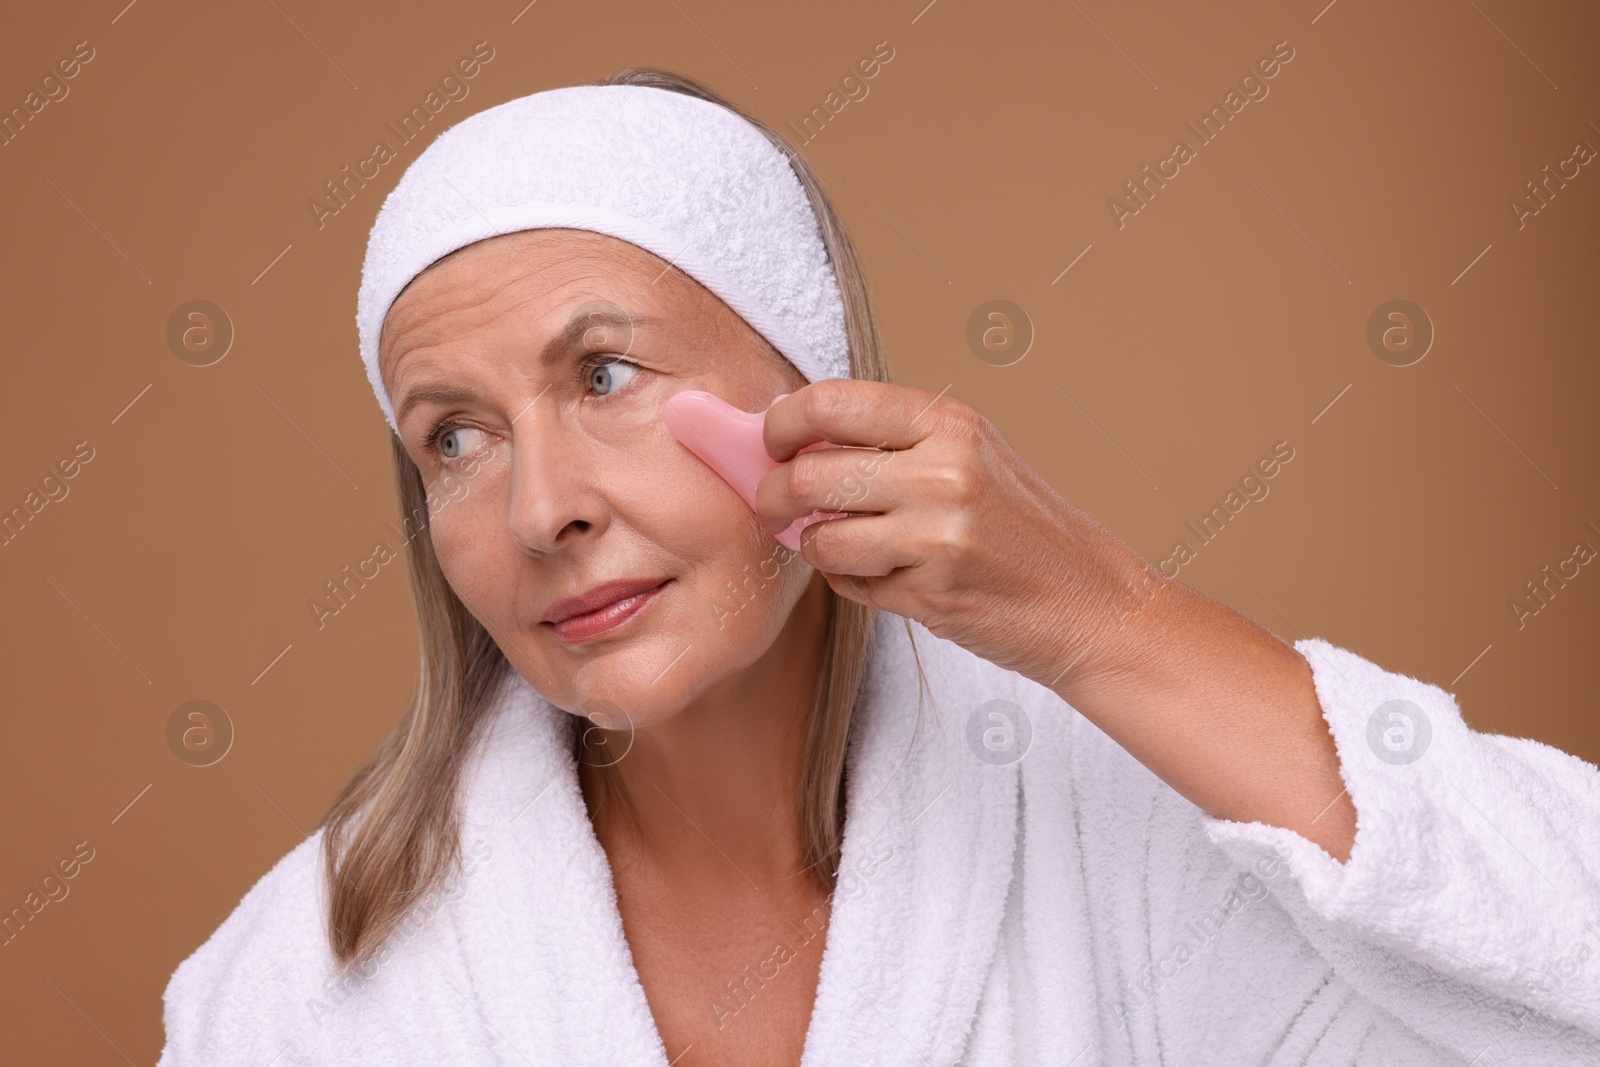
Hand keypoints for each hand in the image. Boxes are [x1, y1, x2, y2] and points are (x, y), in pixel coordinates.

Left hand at [758, 378, 1356, 861]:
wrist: (1091, 604)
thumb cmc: (1024, 531)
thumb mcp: (971, 458)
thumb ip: (893, 445)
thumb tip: (792, 442)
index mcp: (951, 423)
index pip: (832, 402)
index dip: (782, 423)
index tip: (772, 441)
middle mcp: (944, 472)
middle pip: (809, 474)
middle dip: (775, 495)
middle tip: (774, 505)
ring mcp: (937, 536)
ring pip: (821, 539)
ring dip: (815, 548)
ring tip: (840, 546)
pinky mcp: (931, 593)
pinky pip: (849, 585)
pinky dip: (851, 583)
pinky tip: (888, 578)